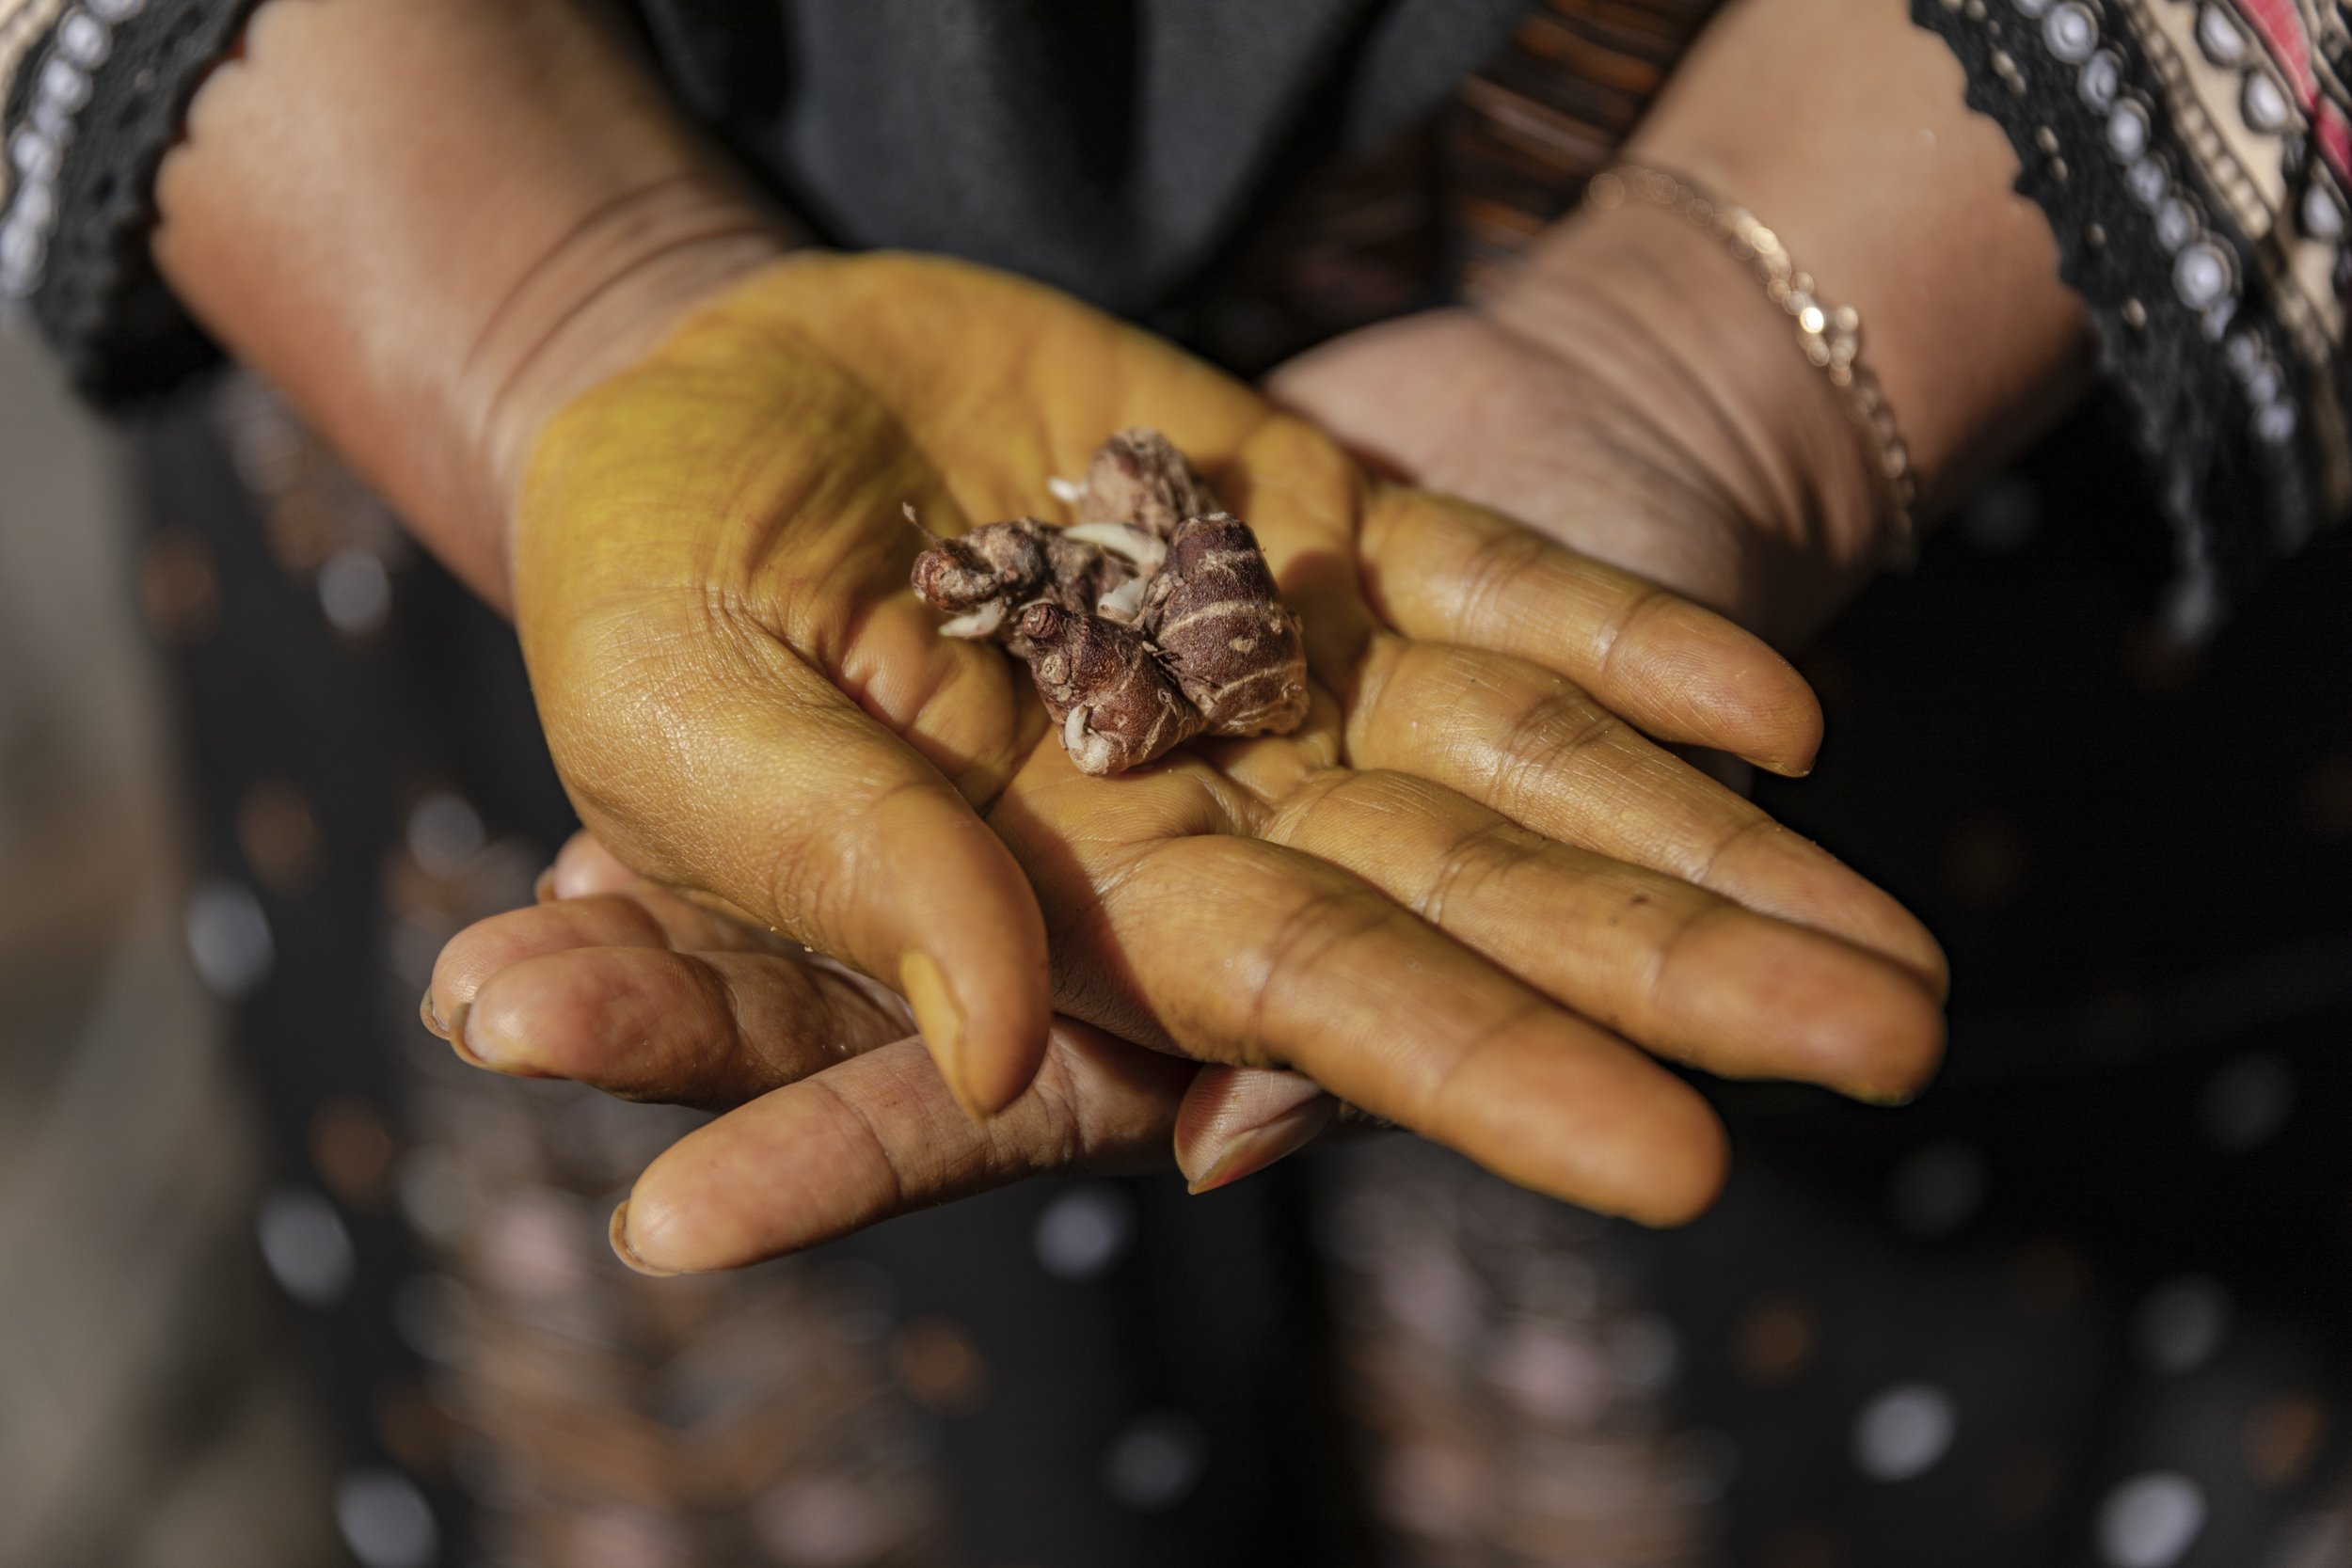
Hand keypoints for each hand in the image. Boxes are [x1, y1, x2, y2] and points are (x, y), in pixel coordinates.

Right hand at [457, 250, 1944, 1268]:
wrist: (708, 372)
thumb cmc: (640, 566)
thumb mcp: (683, 713)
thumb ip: (845, 875)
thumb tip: (1012, 1050)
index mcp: (1071, 895)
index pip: (1302, 1002)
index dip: (1479, 1072)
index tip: (1676, 1163)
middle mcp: (1218, 808)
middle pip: (1484, 906)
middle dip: (1681, 984)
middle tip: (1896, 1045)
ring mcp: (1286, 666)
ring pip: (1533, 769)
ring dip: (1717, 852)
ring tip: (1906, 959)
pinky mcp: (1317, 521)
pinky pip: (1503, 597)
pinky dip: (1636, 648)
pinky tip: (1785, 725)